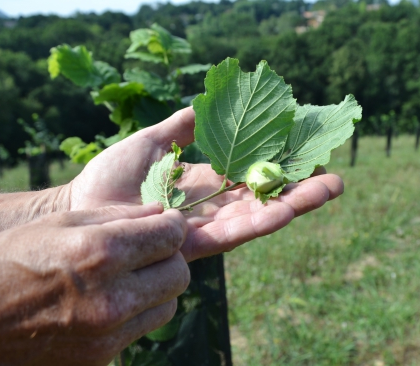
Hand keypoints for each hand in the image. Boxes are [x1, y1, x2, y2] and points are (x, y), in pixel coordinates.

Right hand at [0, 204, 188, 365]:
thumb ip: (118, 216)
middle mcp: (111, 297)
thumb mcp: (61, 223)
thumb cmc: (15, 259)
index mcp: (100, 253)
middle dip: (169, 257)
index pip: (172, 236)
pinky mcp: (101, 356)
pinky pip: (143, 327)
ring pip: (168, 303)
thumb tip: (160, 212)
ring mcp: (107, 333)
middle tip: (149, 250)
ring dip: (157, 286)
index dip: (173, 225)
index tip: (166, 223)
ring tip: (129, 277)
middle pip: (180, 273)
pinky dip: (138, 311)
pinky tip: (111, 300)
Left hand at [67, 107, 343, 261]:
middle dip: (301, 187)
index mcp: (207, 181)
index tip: (308, 147)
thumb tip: (201, 104)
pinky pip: (237, 231)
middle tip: (336, 176)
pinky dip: (264, 219)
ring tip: (330, 189)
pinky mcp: (197, 242)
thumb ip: (179, 128)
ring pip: (261, 214)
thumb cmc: (110, 178)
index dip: (281, 161)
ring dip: (296, 203)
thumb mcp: (149, 142)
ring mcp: (209, 225)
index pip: (252, 171)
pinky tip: (290, 208)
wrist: (82, 211)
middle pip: (266, 196)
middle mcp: (215, 205)